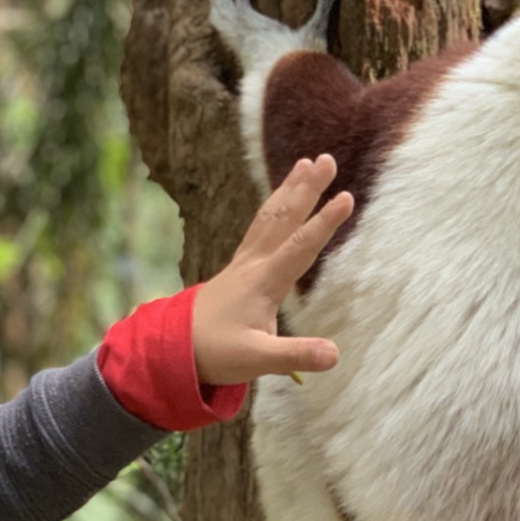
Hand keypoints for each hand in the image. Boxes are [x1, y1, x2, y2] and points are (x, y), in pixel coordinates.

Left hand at [193, 156, 354, 386]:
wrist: (173, 348)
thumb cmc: (216, 353)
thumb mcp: (257, 360)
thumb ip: (295, 355)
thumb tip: (334, 354)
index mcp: (263, 282)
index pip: (299, 247)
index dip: (324, 222)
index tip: (346, 196)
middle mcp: (253, 264)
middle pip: (283, 219)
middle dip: (306, 189)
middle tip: (327, 159)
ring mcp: (244, 262)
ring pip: (270, 217)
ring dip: (289, 189)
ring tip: (306, 163)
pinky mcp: (239, 266)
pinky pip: (260, 226)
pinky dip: (274, 206)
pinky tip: (281, 197)